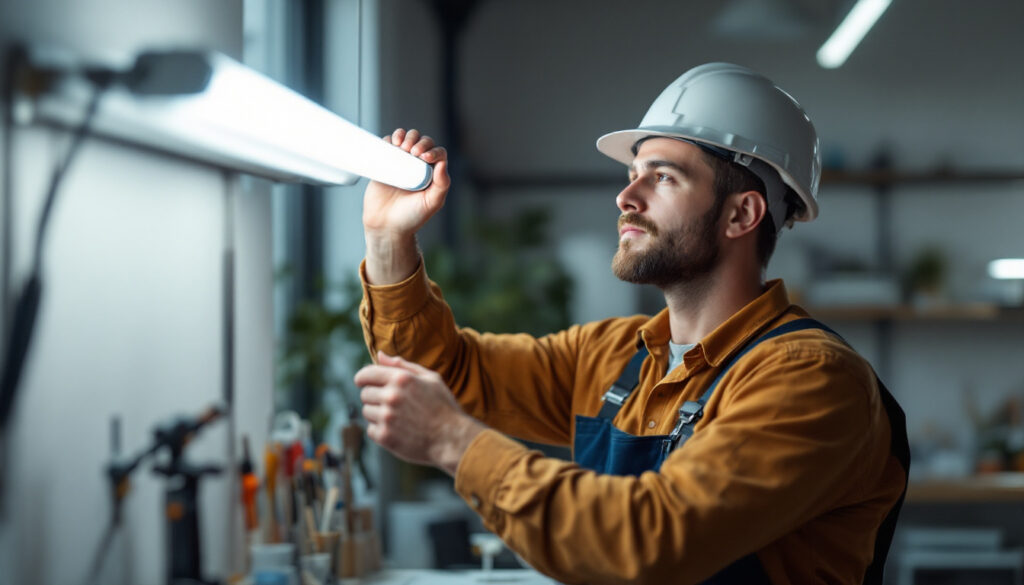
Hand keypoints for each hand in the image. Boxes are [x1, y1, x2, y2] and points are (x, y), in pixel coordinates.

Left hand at [354, 352, 483, 474]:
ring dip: (377, 414)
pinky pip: (370, 430)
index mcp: (401, 378)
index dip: (363, 378)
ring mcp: (387, 417)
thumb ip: (403, 365)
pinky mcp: (385, 436)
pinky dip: (380, 430)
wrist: (452, 438)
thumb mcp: (430, 379)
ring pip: (366, 412)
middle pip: (365, 394)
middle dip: (375, 397)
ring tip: (398, 418)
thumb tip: (379, 355)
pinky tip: (398, 430)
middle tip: (392, 404)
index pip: (366, 374)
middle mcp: (391, 396)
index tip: (364, 383)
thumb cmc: (443, 406)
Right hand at [363, 129, 449, 283]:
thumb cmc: (411, 217)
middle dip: (419, 142)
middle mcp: (418, 165)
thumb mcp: (431, 203)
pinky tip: (391, 142)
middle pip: (423, 142)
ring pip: (407, 138)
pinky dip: (390, 138)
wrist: (386, 225)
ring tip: (402, 146)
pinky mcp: (385, 163)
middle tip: (412, 151)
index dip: (433, 150)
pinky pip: (388, 144)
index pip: (438, 153)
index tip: (424, 157)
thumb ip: (441, 185)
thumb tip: (442, 163)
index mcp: (433, 173)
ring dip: (406, 136)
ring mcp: (401, 162)